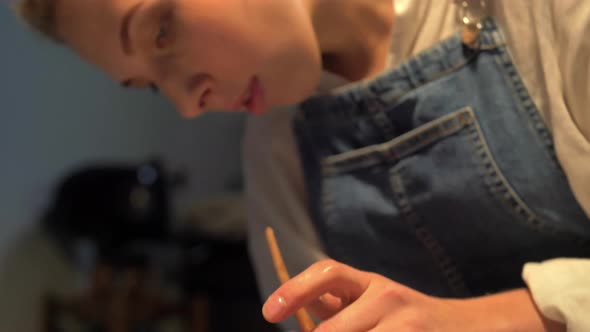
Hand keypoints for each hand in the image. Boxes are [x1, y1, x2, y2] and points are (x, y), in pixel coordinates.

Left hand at [262, 259, 564, 331]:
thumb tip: (299, 314)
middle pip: (330, 330)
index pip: (327, 274)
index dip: (295, 290)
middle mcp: (386, 296)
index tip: (269, 312)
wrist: (471, 328)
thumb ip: (339, 307)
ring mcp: (405, 323)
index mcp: (370, 283)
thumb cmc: (410, 319)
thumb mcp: (374, 304)